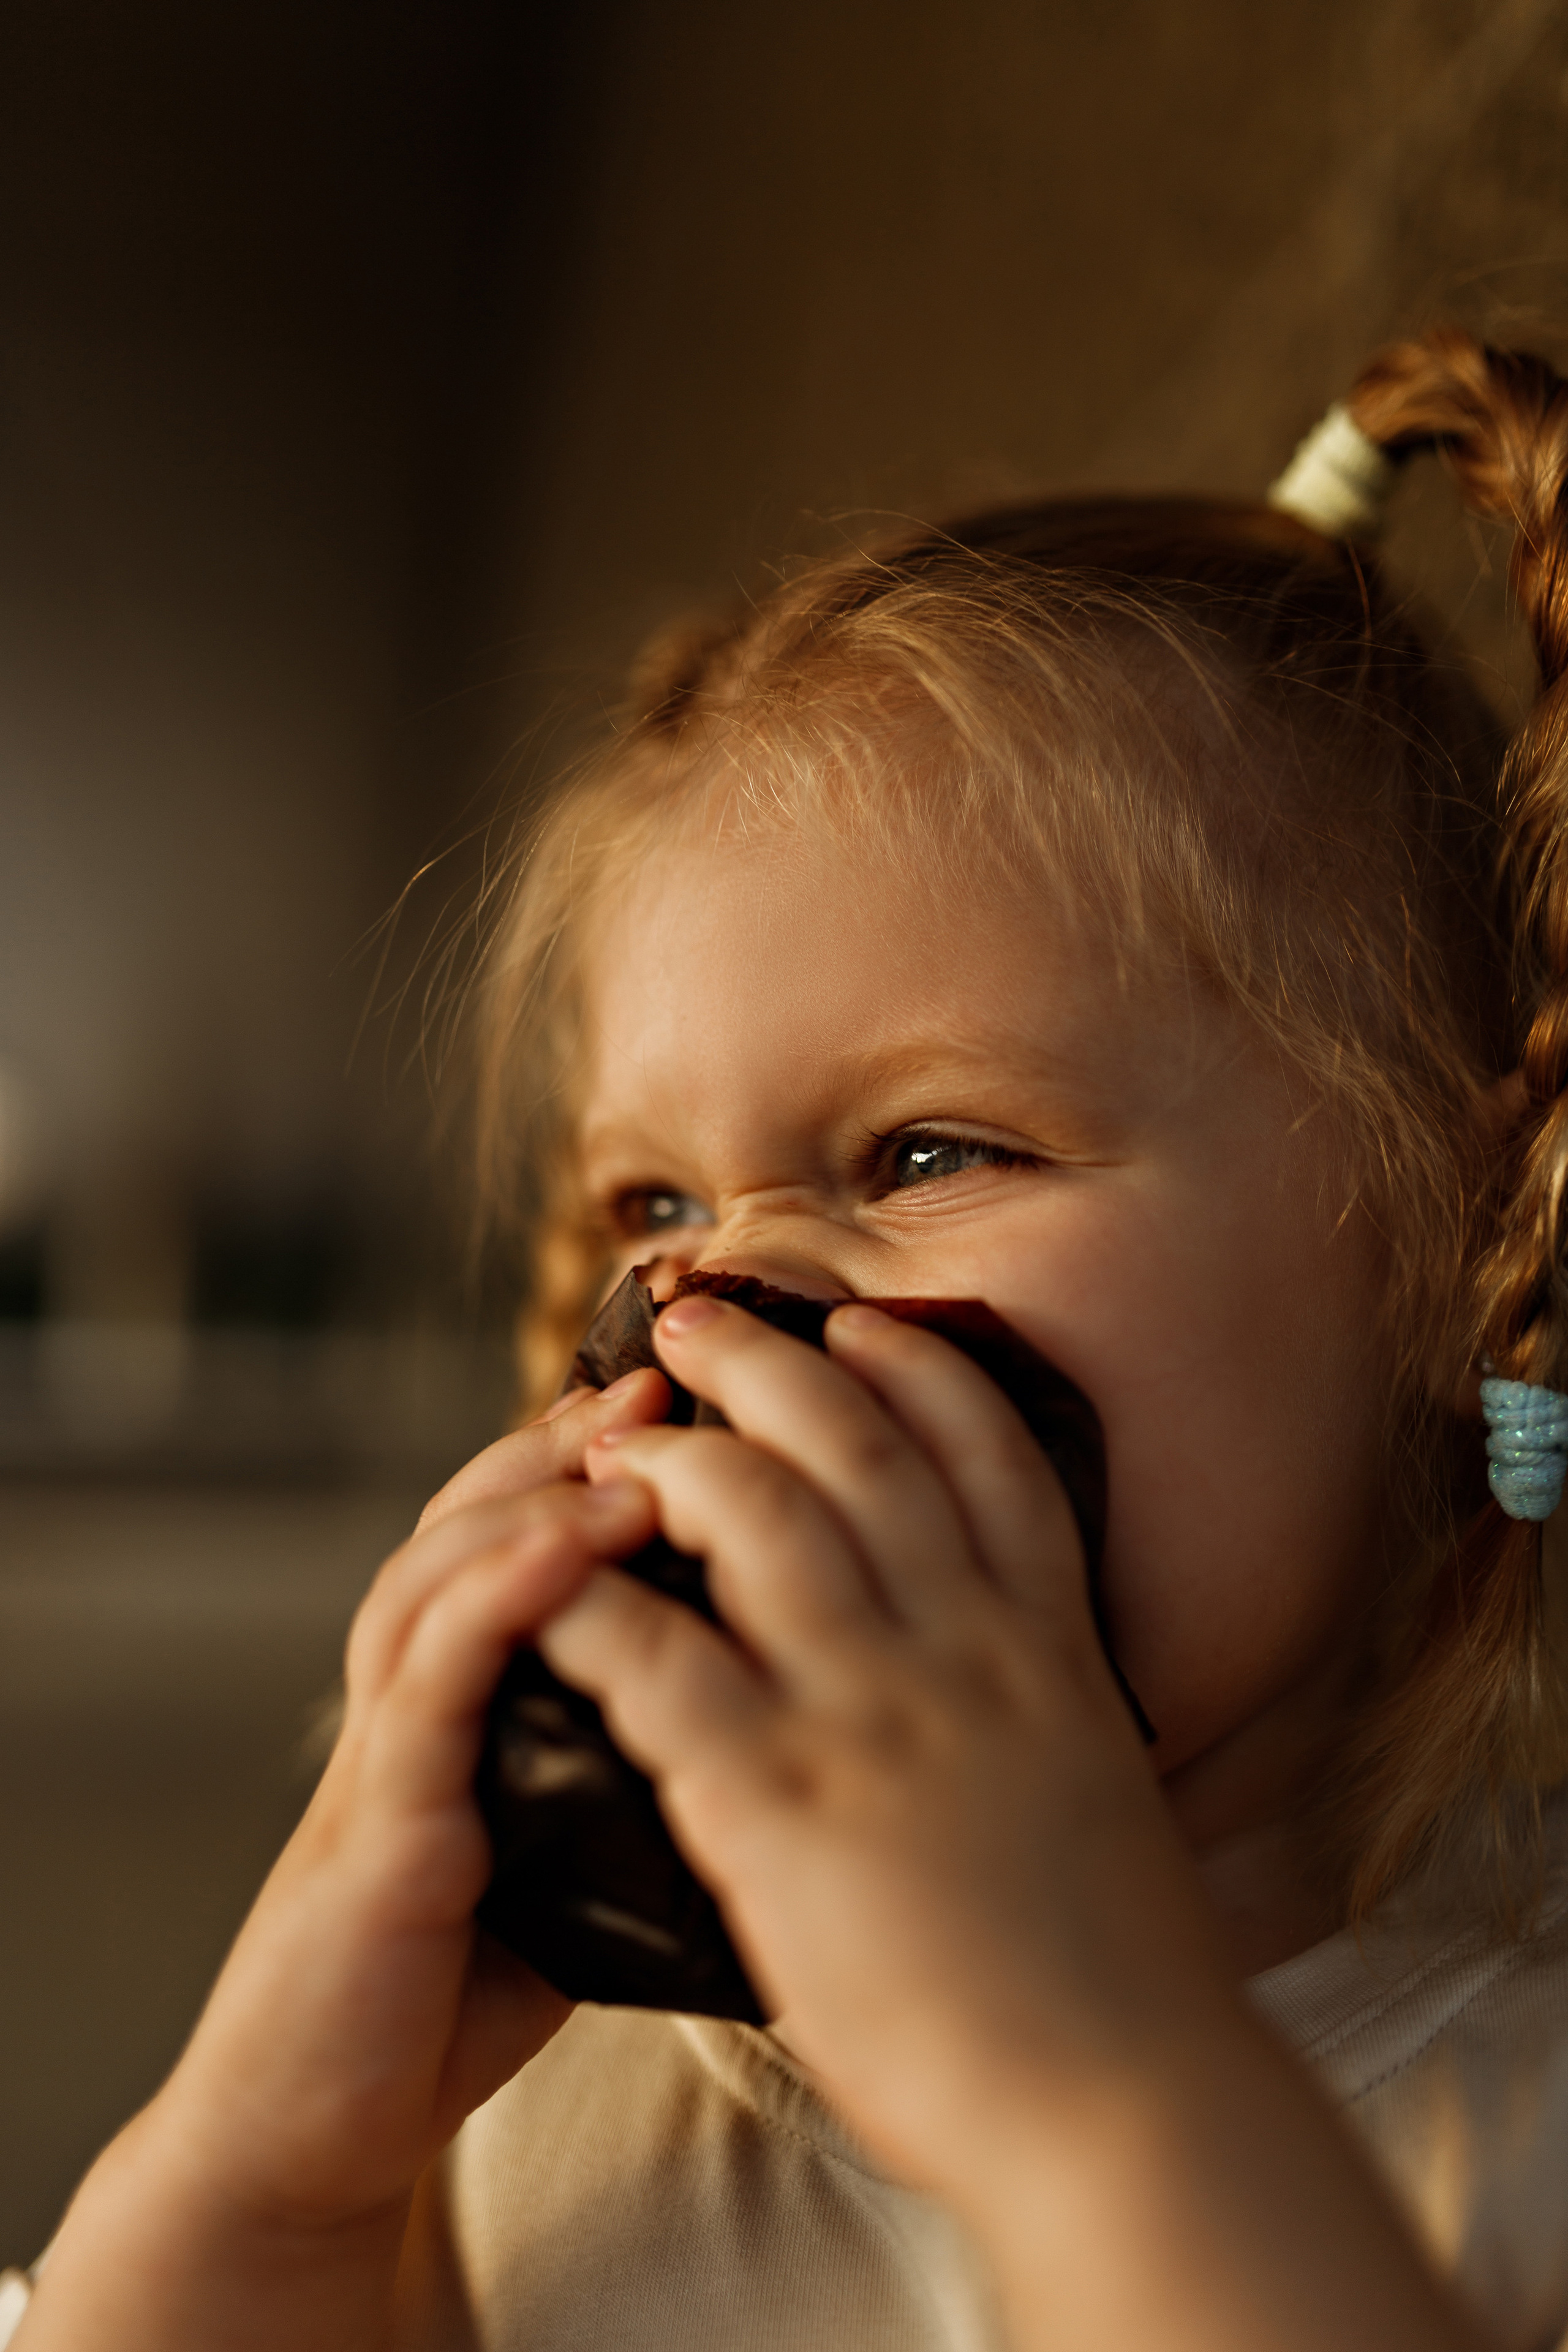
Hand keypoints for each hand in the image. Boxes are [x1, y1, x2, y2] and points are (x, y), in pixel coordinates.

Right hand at [19, 1377, 665, 2351]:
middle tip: (670, 1379)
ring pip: (442, 1573)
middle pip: (481, 1515)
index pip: (530, 1529)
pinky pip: (433, 1683)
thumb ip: (643, 1769)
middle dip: (573, 1439)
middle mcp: (425, 1696)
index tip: (705, 1396)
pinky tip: (567, 1550)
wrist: (324, 2124)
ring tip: (633, 1451)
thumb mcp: (578, 1849)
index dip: (606, 1454)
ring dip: (537, 1499)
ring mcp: (394, 1751)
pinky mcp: (377, 1823)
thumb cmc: (460, 1985)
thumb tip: (783, 1712)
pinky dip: (498, 1600)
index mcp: (476, 1693)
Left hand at [540, 1301, 1478, 2351]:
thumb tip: (1000, 1689)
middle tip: (695, 1325)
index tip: (862, 1325)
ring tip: (609, 1434)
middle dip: (768, 1363)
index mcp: (1048, 1648)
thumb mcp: (1100, 1796)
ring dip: (672, 1454)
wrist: (1126, 2105)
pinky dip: (592, 1606)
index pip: (992, 1456)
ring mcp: (871, 1715)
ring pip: (757, 1513)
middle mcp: (964, 1648)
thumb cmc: (1118, 1983)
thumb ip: (1039, 1720)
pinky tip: (545, 1584)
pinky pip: (660, 1663)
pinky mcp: (781, 1801)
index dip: (919, 1370)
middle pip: (858, 1446)